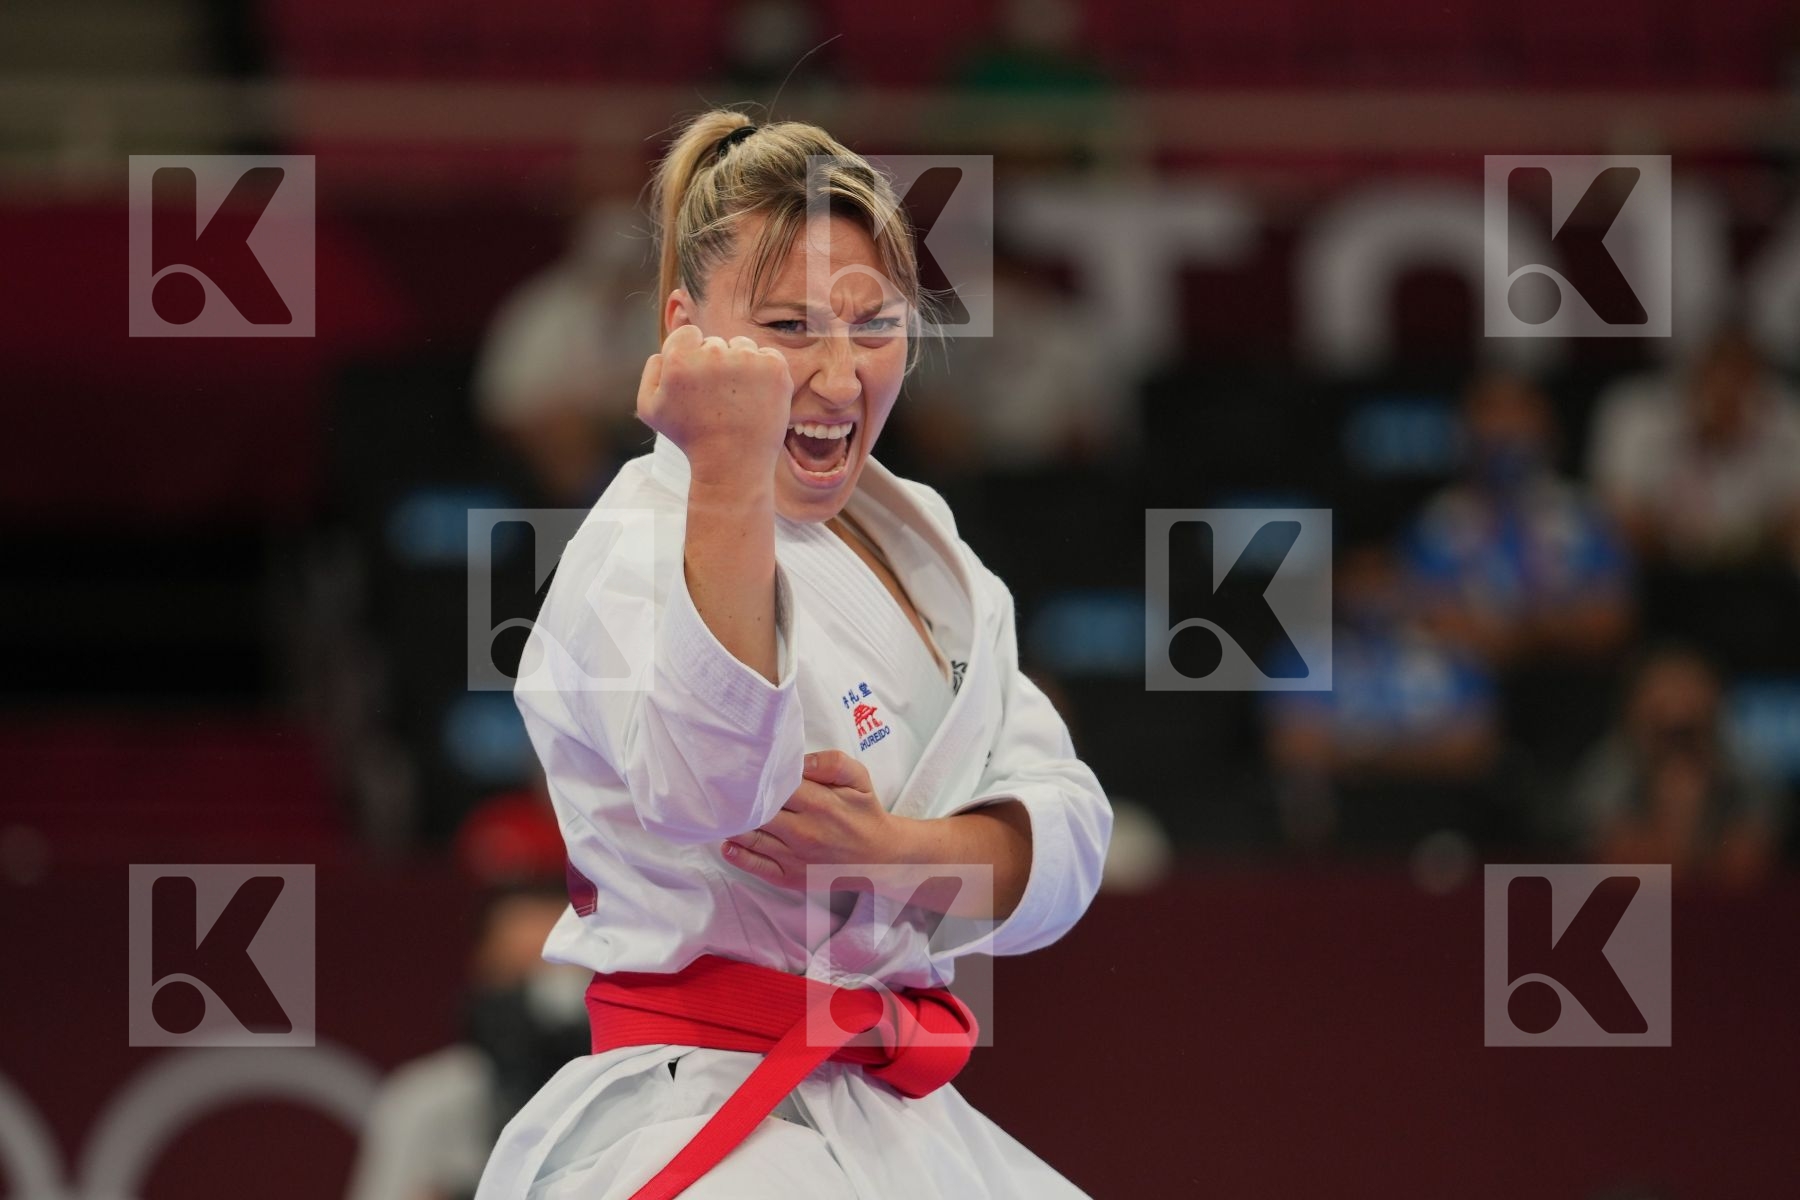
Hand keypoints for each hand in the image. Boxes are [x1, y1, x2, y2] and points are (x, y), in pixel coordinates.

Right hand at [636, 324, 792, 488]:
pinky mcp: (774, 368)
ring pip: (741, 347)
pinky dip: (763, 372)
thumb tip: (666, 349)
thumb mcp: (650, 408)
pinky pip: (766, 355)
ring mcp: (747, 359)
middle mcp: (713, 354)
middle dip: (714, 365)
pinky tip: (755, 397)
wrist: (733, 463)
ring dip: (739, 365)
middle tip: (717, 400)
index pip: (687, 333)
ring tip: (736, 400)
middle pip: (715, 342)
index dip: (690, 356)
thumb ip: (652, 370)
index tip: (697, 382)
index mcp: (680, 359)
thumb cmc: (690, 437)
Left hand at [719, 751, 898, 890]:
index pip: (774, 786)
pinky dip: (737, 855)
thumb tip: (798, 761)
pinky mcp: (790, 877)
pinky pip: (755, 867)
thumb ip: (831, 762)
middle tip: (723, 788)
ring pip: (750, 838)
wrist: (880, 857)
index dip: (755, 776)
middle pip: (757, 812)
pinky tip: (729, 843)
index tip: (741, 768)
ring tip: (721, 811)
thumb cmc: (864, 813)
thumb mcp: (858, 779)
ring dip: (732, 825)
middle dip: (738, 799)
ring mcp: (794, 857)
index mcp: (818, 803)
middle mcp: (803, 831)